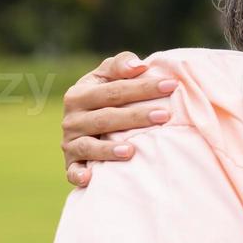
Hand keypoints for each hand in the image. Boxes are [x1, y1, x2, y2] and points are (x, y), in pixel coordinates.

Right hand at [61, 51, 177, 186]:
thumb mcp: (107, 77)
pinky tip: (90, 177)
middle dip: (136, 117)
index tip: (172, 85)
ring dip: (108, 149)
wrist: (84, 124)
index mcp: (79, 94)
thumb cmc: (105, 96)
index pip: (114, 91)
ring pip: (89, 145)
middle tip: (165, 116)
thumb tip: (139, 66)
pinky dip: (79, 174)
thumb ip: (120, 66)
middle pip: (106, 118)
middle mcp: (71, 118)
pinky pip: (73, 170)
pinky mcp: (70, 163)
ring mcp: (70, 142)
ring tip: (130, 150)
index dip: (143, 88)